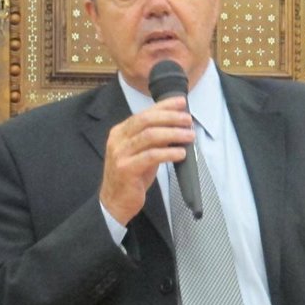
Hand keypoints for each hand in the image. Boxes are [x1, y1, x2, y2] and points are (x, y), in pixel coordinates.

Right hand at [99, 97, 194, 224]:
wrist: (115, 201)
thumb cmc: (131, 177)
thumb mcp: (142, 154)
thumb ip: (154, 141)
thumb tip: (177, 128)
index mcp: (120, 132)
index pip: (144, 113)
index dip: (163, 106)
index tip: (181, 102)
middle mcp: (118, 139)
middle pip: (146, 120)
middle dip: (170, 117)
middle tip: (188, 120)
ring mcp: (120, 154)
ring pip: (149, 136)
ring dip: (173, 134)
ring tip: (189, 136)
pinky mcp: (126, 169)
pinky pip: (151, 156)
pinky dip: (169, 153)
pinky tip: (181, 154)